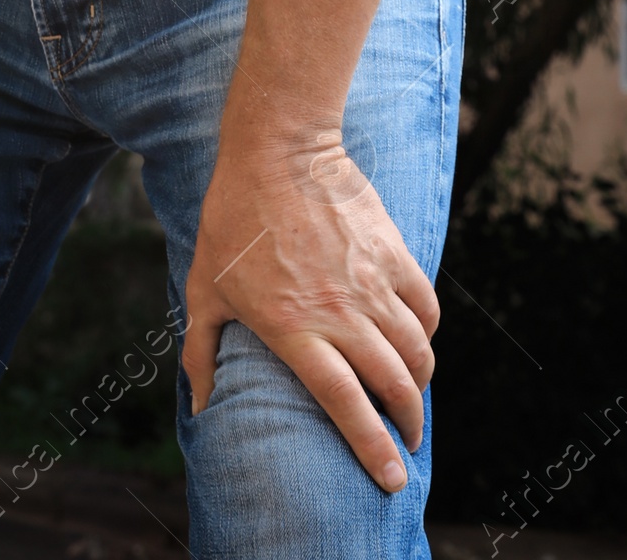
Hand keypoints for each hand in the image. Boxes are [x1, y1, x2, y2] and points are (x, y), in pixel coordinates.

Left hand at [181, 132, 438, 493]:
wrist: (277, 148)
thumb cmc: (232, 218)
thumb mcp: (204, 286)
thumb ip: (201, 351)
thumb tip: (198, 405)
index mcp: (294, 327)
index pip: (344, 403)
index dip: (371, 446)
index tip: (390, 478)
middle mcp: (340, 310)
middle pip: (392, 384)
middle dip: (408, 426)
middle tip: (408, 445)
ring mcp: (370, 280)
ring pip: (416, 349)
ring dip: (421, 383)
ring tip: (413, 399)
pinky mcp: (391, 251)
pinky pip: (424, 305)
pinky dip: (427, 332)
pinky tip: (418, 341)